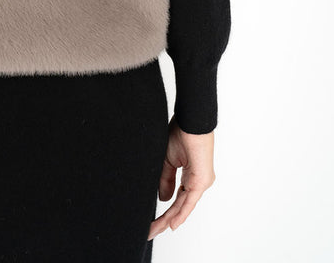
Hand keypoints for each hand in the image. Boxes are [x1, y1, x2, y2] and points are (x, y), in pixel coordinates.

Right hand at [147, 116, 215, 240]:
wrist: (190, 122)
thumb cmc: (181, 133)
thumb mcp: (168, 160)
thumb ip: (166, 180)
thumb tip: (164, 200)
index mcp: (191, 176)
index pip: (176, 199)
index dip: (165, 211)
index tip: (152, 222)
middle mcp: (197, 182)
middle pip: (179, 206)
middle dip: (164, 220)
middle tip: (151, 231)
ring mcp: (201, 182)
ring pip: (183, 206)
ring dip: (168, 219)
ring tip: (155, 230)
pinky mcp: (201, 181)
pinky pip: (189, 201)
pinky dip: (181, 213)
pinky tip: (172, 224)